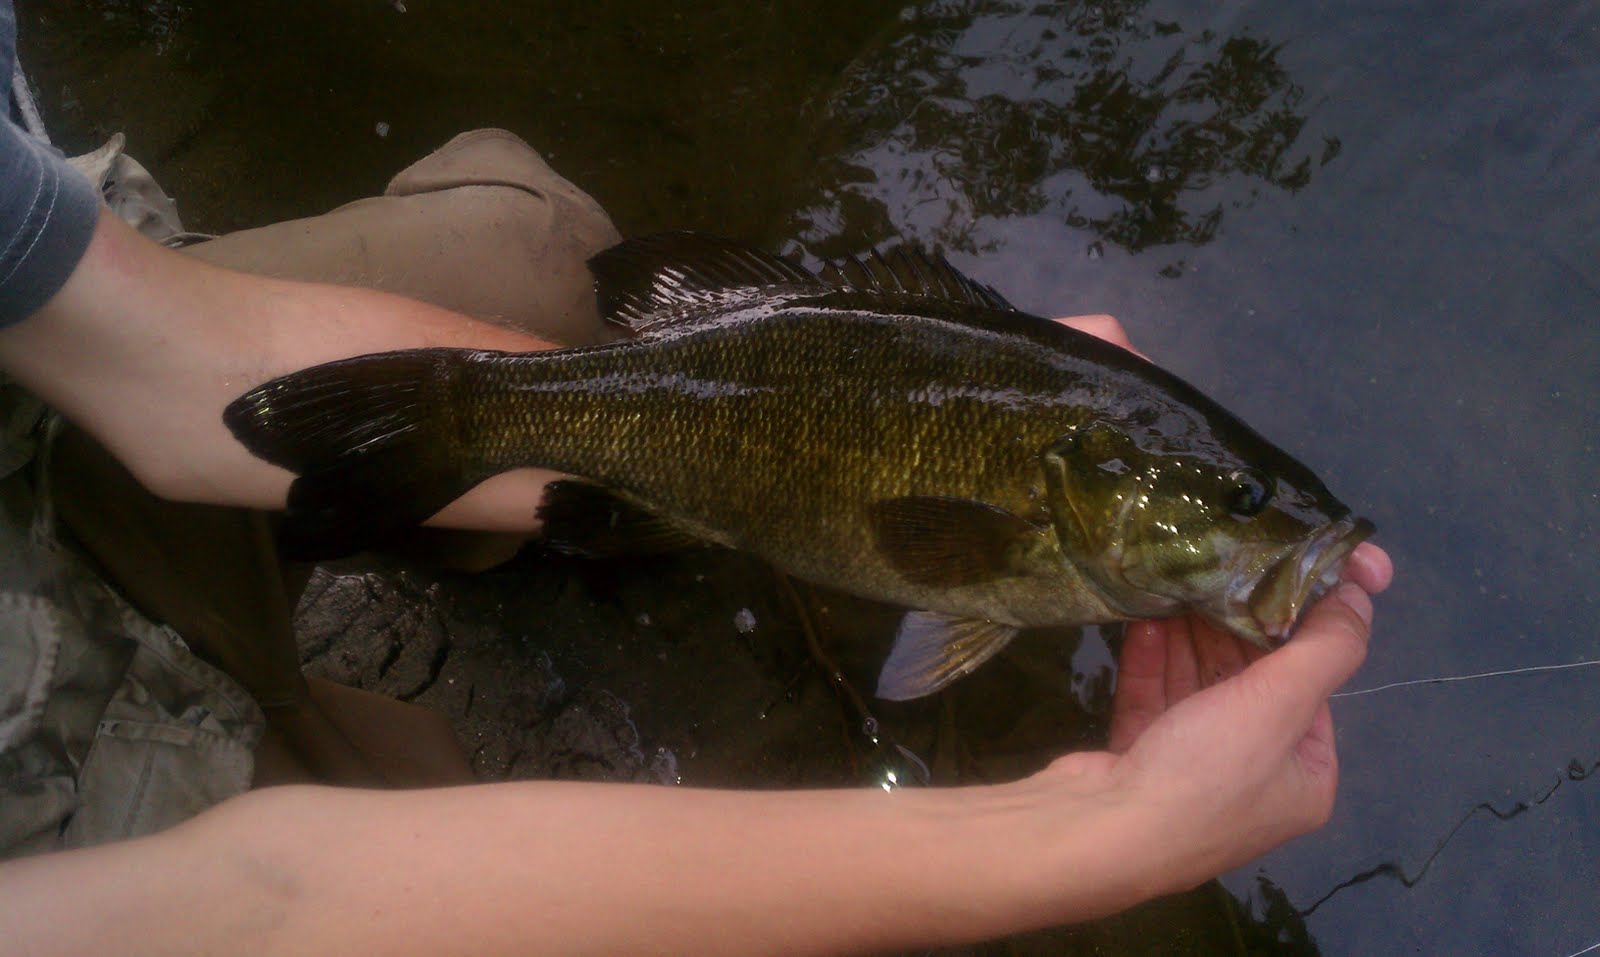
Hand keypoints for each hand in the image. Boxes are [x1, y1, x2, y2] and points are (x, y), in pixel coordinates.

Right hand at [1034, 313, 1395, 896]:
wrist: (1101, 832)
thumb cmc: (1207, 772)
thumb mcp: (1281, 703)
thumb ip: (1327, 645)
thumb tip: (1363, 591)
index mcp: (1303, 779)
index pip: (1310, 692)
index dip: (1294, 636)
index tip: (1274, 583)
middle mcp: (1252, 781)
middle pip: (1250, 686)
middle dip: (1231, 629)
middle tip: (1219, 570)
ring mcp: (1190, 773)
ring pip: (1197, 688)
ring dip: (1188, 636)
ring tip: (1178, 580)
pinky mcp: (1137, 762)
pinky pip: (1154, 699)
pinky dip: (1152, 659)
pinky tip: (1144, 616)